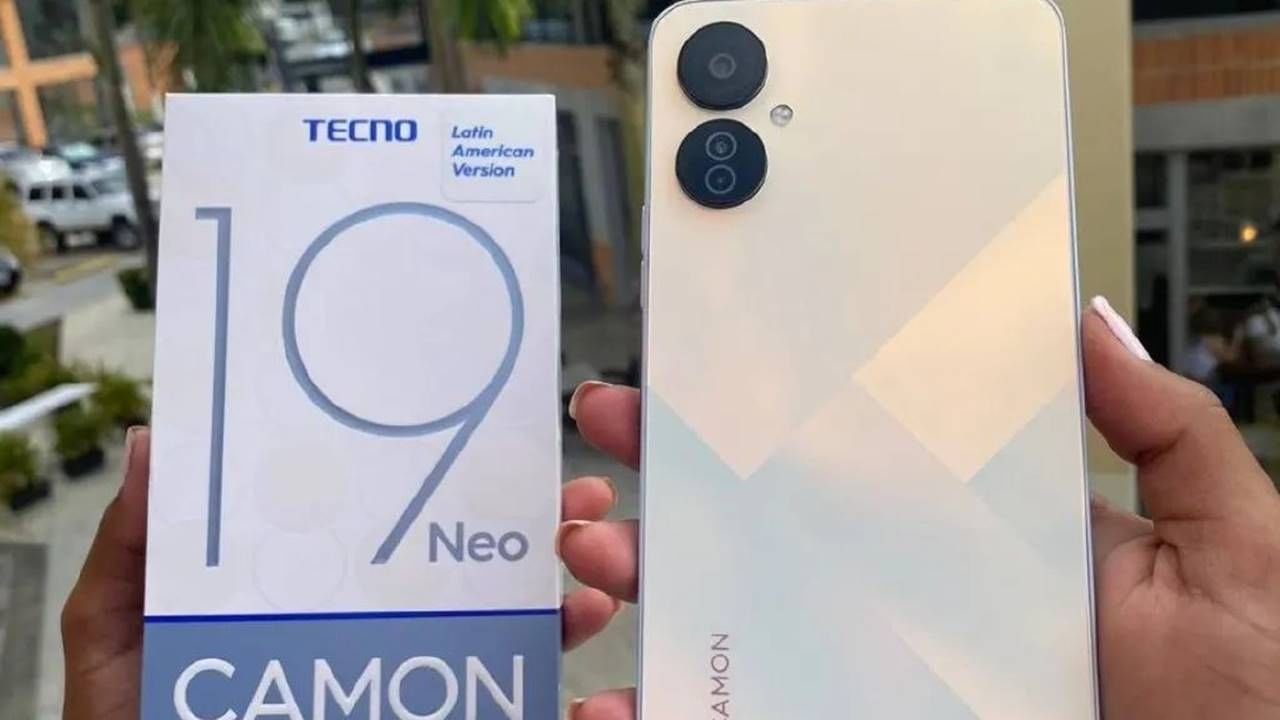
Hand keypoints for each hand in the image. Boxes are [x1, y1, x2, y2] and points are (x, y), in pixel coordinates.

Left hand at [59, 431, 622, 718]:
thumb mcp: (119, 640)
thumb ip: (132, 555)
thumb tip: (156, 444)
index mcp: (308, 597)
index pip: (388, 528)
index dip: (443, 484)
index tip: (496, 444)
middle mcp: (367, 638)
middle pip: (463, 575)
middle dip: (535, 534)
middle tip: (577, 501)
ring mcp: (405, 686)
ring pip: (500, 644)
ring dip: (563, 610)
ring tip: (595, 587)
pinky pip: (508, 711)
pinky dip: (562, 706)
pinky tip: (589, 698)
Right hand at [559, 301, 1279, 719]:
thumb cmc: (1250, 697)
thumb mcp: (1230, 545)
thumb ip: (1163, 433)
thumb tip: (1084, 320)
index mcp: (978, 538)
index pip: (856, 458)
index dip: (781, 411)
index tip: (705, 366)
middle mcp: (911, 601)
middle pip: (769, 530)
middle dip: (677, 477)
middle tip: (610, 426)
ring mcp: (875, 676)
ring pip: (736, 622)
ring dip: (652, 578)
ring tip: (600, 546)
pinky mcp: (844, 719)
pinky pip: (740, 714)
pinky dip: (665, 709)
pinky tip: (617, 704)